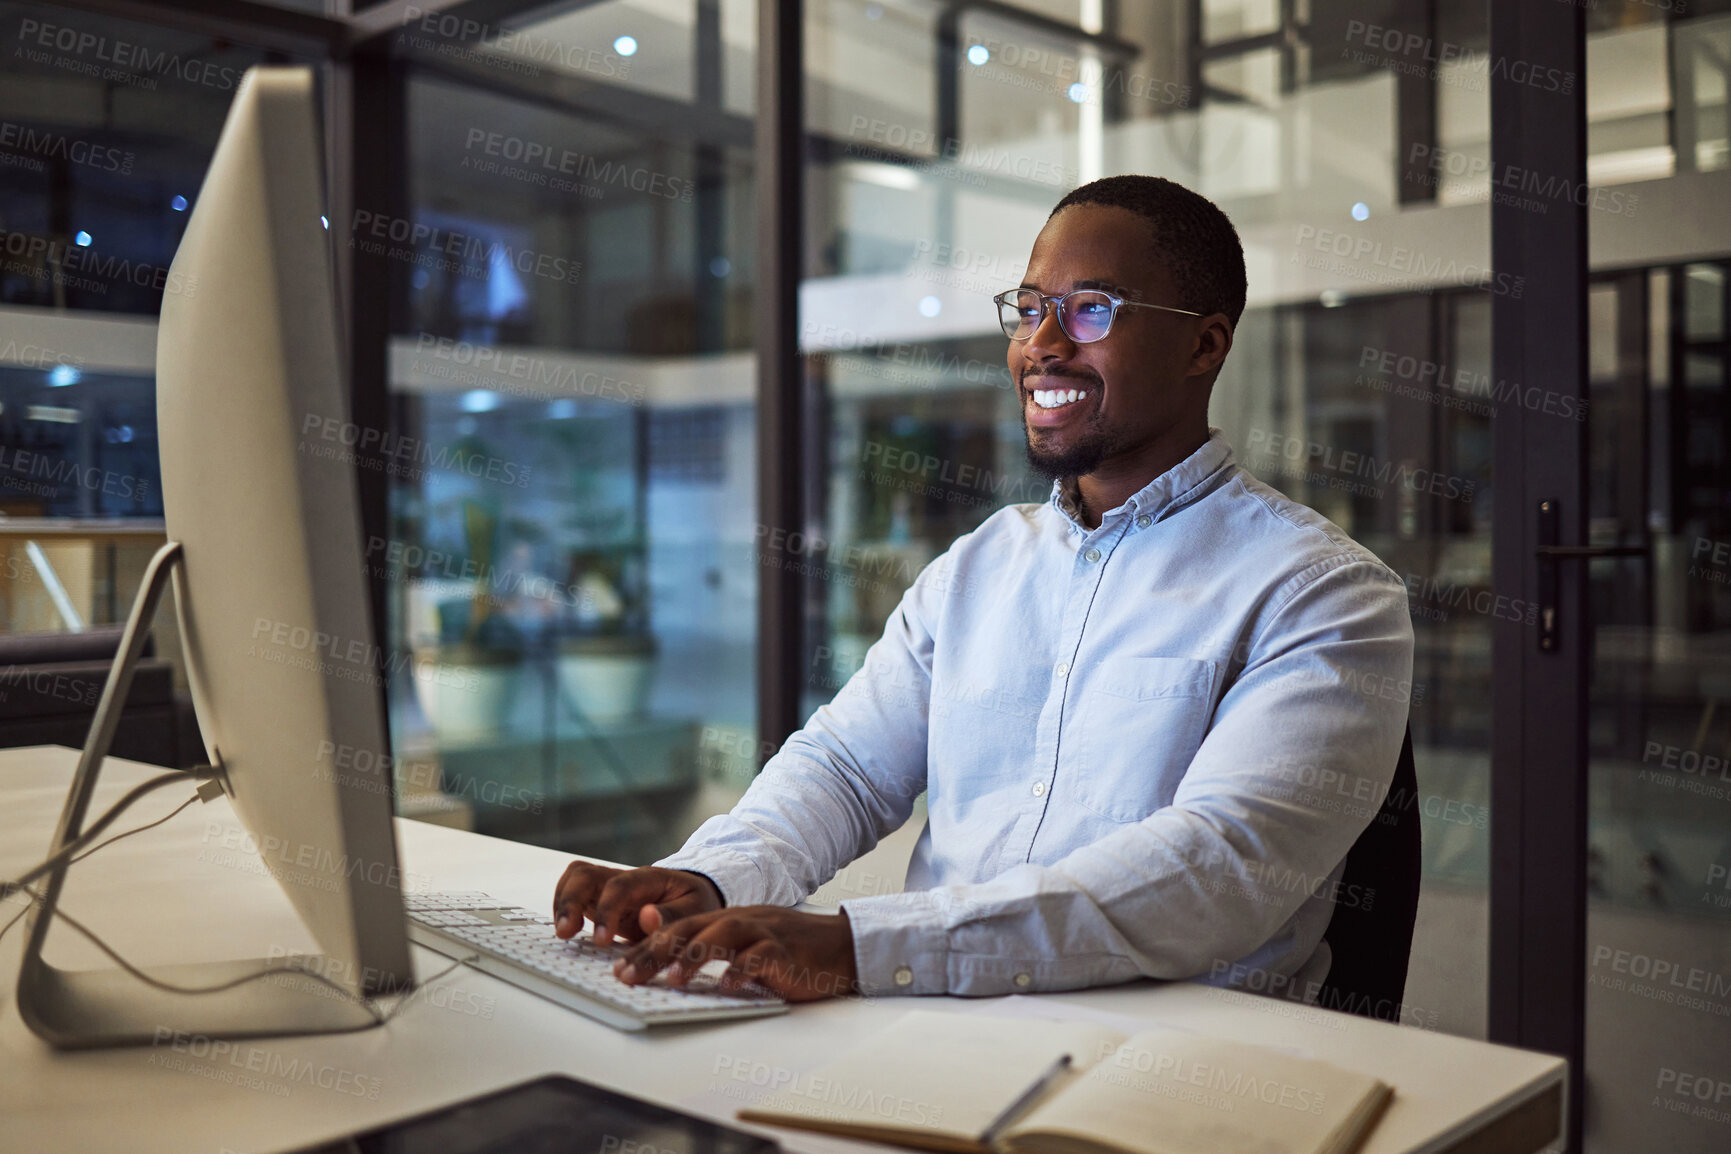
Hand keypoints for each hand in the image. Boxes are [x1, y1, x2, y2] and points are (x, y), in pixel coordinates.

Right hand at [552, 862, 723, 944]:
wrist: (691, 897)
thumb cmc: (693, 903)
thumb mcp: (696, 910)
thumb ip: (672, 916)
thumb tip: (648, 918)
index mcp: (648, 878)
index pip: (619, 887)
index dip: (606, 911)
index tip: (601, 940)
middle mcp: (622, 878)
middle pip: (585, 874)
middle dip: (571, 900)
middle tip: (566, 932)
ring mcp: (607, 887)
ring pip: (575, 879)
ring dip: (563, 903)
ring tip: (563, 934)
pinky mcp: (598, 900)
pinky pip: (573, 894)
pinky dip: (564, 909)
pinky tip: (566, 930)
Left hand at [614, 905, 858, 1002]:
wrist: (839, 946)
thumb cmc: (788, 952)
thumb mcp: (743, 949)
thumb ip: (711, 952)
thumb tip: (668, 966)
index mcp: (725, 920)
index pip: (677, 930)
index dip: (646, 948)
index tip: (618, 970)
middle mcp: (739, 921)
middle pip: (691, 929)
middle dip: (655, 951)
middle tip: (627, 975)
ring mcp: (763, 932)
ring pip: (723, 935)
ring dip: (695, 955)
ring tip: (673, 978)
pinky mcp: (784, 949)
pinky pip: (761, 957)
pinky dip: (742, 970)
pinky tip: (727, 985)